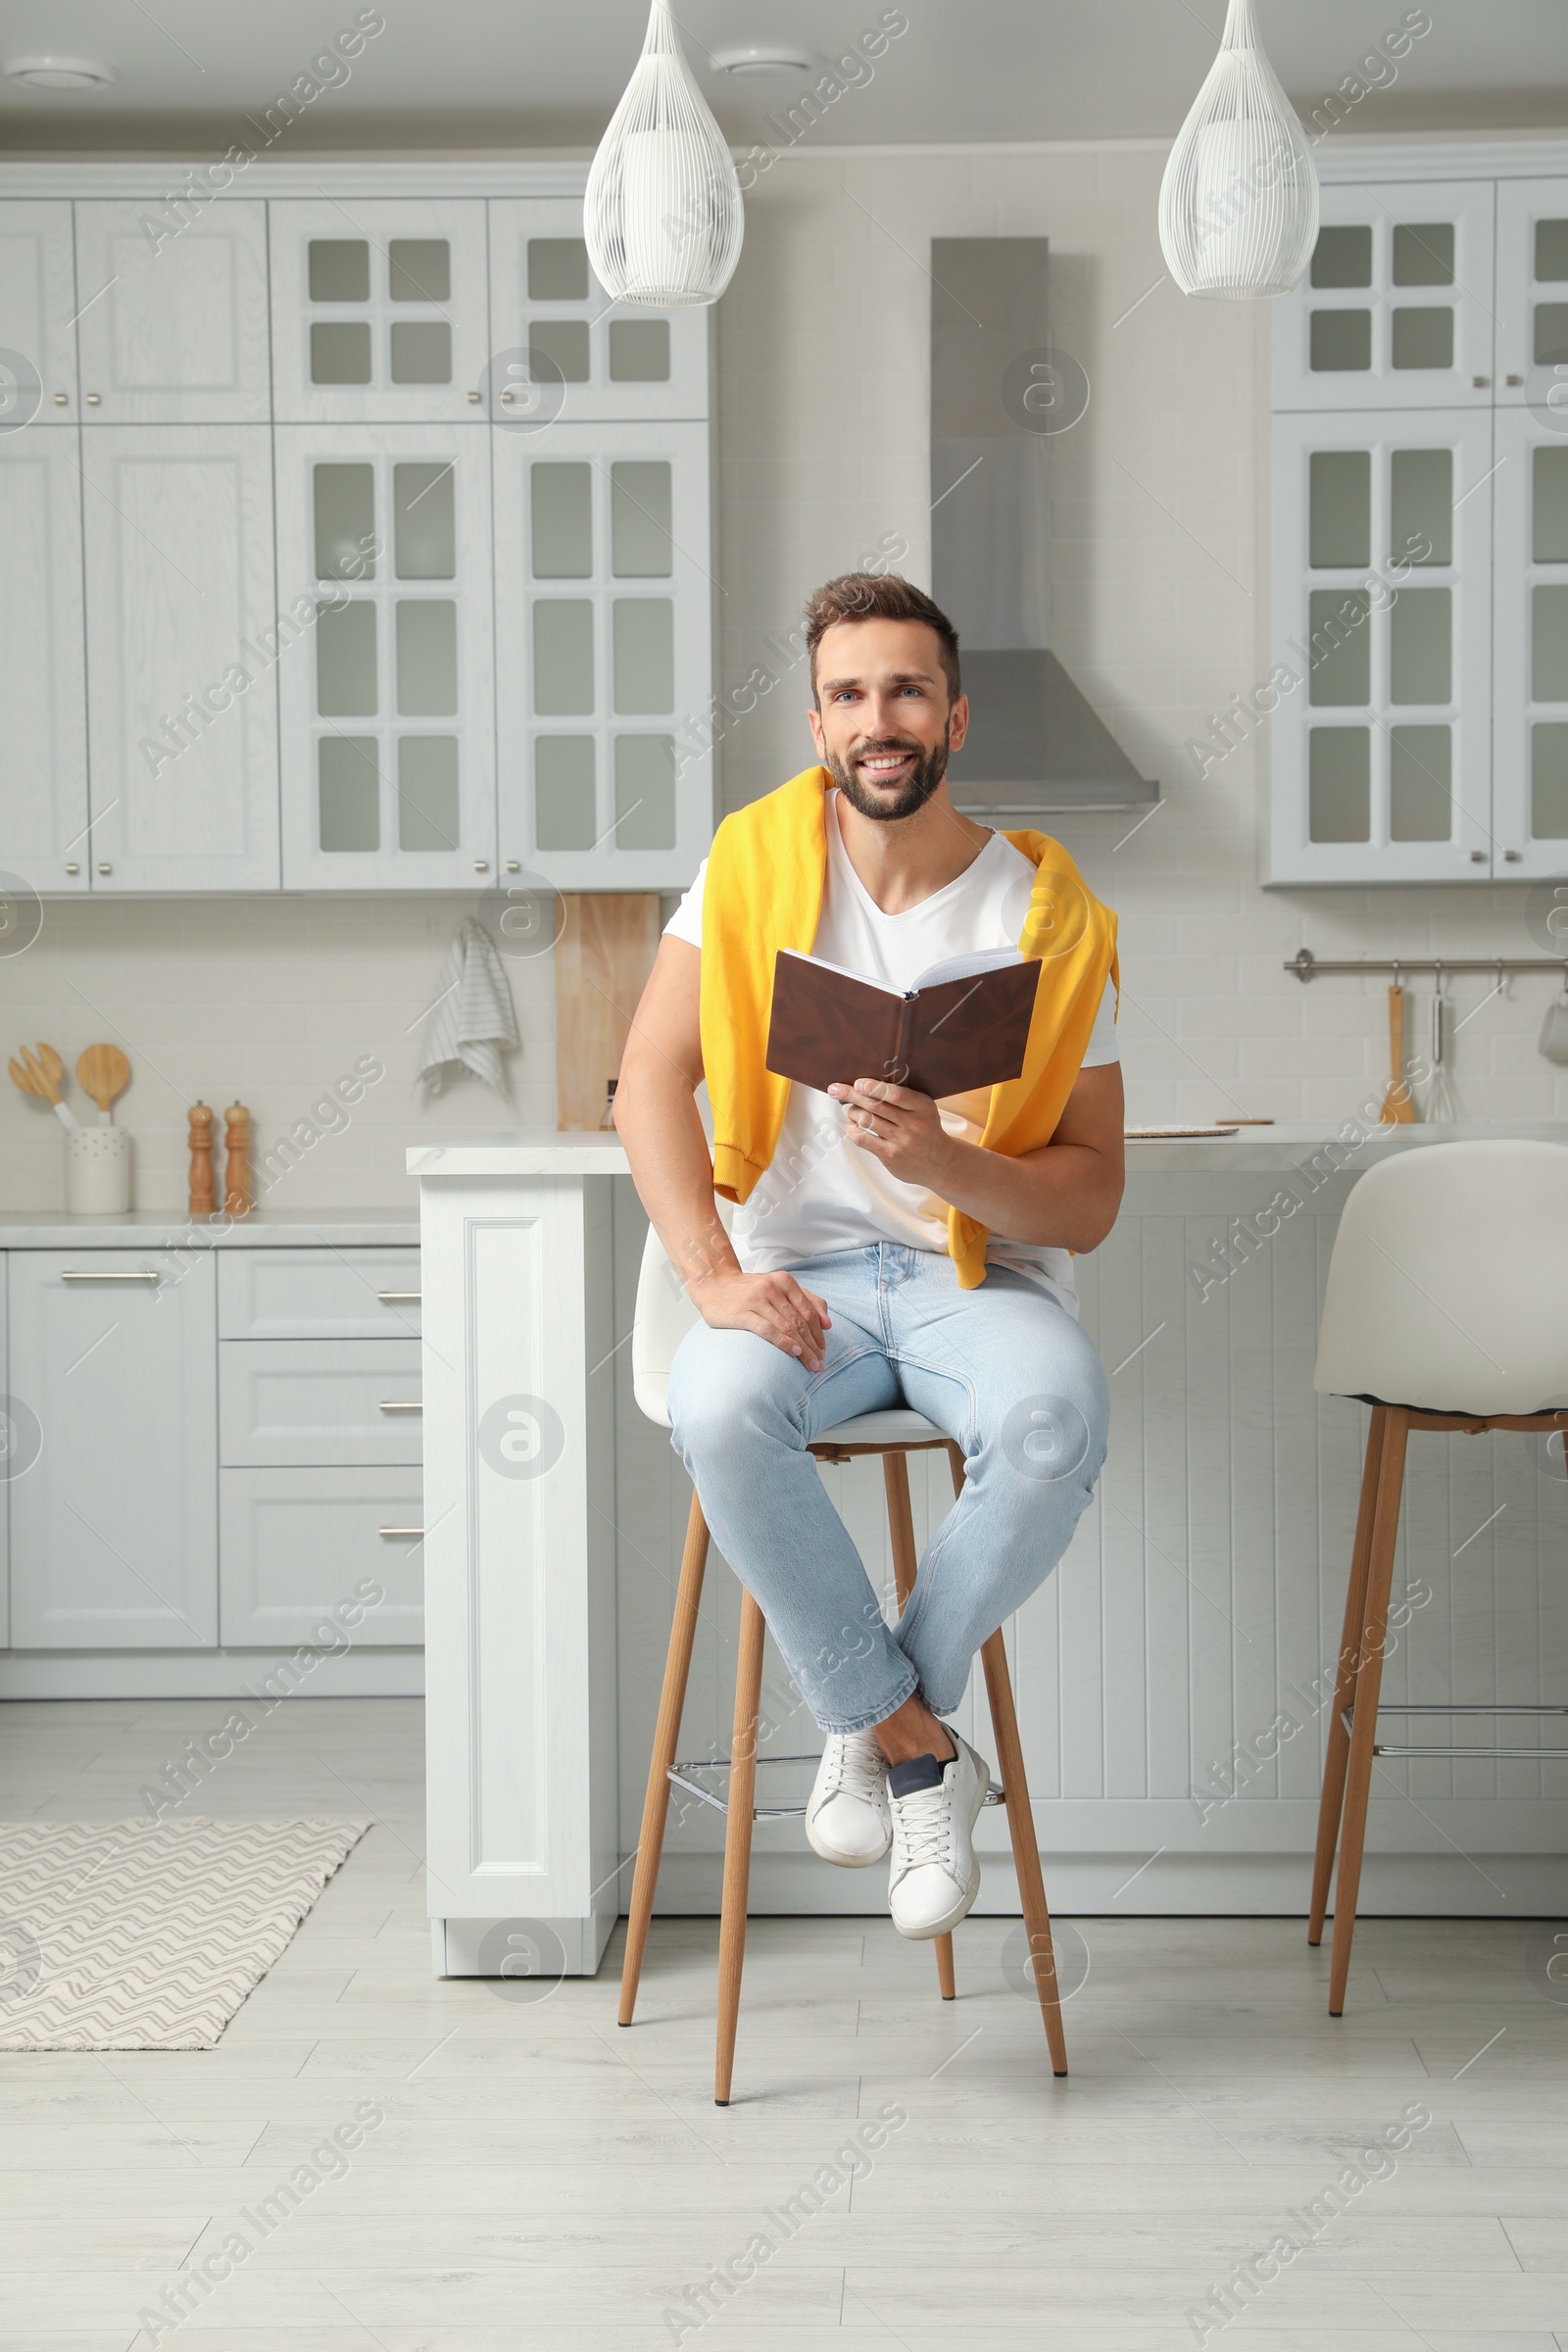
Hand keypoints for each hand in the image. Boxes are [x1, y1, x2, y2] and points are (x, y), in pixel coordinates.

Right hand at [687, 1266, 831, 1369]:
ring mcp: (756, 1299)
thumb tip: (828, 1324)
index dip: (819, 1334)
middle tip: (820, 1363)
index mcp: (784, 1281)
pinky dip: (783, 1342)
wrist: (713, 1285)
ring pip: (787, 1327)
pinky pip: (768, 1329)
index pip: (809, 1311)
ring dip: (802, 1349)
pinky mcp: (741, 1312)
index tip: (824, 1351)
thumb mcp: (779, 1288)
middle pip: (800, 1322)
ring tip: (810, 1364)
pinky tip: (794, 1352)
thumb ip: (806, 1300)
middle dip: (813, 1345)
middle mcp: (772, 1288)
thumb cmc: (750, 1290)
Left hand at [829, 1077, 954, 1188]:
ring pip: (867, 1120)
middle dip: (852, 1095)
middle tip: (835, 1089)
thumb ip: (902, 1098)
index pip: (896, 1094)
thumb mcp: (923, 1109)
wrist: (939, 1162)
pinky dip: (852, 1130)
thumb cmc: (925, 1129)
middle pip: (876, 1105)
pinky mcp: (890, 1156)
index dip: (874, 1087)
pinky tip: (851, 1125)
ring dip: (852, 1111)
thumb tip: (865, 1085)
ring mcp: (901, 1141)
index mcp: (923, 1106)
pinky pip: (863, 1139)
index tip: (859, 1082)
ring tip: (850, 1109)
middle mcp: (913, 1124)